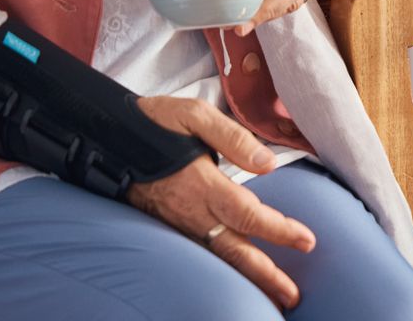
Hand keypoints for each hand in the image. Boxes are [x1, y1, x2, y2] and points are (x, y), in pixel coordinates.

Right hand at [126, 96, 314, 309]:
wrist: (105, 138)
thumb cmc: (154, 123)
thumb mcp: (194, 115)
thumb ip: (233, 138)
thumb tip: (267, 164)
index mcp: (202, 184)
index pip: (248, 214)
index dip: (279, 230)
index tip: (307, 241)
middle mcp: (191, 211)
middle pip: (234, 250)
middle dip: (266, 275)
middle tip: (292, 296)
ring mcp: (178, 223)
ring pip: (217, 257)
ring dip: (246, 278)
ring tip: (273, 297)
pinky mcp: (169, 226)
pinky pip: (201, 253)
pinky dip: (223, 269)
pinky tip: (238, 276)